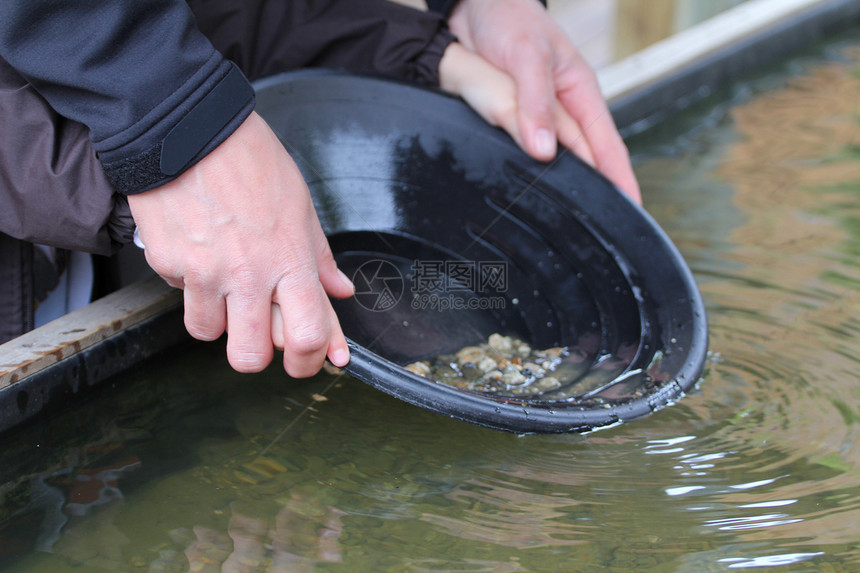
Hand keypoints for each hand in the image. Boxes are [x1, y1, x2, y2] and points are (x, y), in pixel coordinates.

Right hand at [128, 112, 354, 376]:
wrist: (188, 129)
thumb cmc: (250, 160)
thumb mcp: (300, 205)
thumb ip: (319, 258)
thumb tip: (339, 292)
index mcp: (290, 260)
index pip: (308, 334)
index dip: (312, 361)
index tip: (314, 362)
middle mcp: (247, 275)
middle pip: (250, 357)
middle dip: (258, 356)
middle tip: (262, 338)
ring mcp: (204, 273)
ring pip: (208, 334)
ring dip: (219, 320)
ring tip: (225, 285)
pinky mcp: (169, 265)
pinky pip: (181, 296)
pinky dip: (191, 286)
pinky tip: (200, 253)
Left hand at [448, 0, 641, 202]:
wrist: (474, 6)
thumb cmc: (509, 18)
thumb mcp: (527, 58)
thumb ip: (535, 103)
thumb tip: (545, 152)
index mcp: (579, 91)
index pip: (607, 145)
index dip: (619, 178)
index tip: (632, 209)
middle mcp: (563, 107)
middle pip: (586, 159)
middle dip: (597, 191)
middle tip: (602, 227)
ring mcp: (540, 115)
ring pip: (557, 159)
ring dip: (565, 185)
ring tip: (574, 219)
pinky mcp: (515, 118)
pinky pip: (528, 151)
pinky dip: (533, 172)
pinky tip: (534, 190)